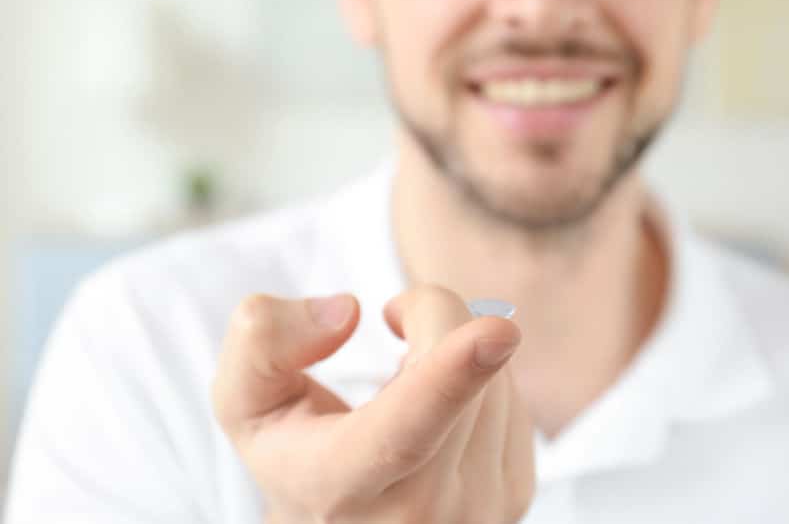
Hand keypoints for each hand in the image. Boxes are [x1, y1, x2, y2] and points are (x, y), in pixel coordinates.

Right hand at [212, 284, 535, 522]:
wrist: (337, 517)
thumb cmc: (293, 449)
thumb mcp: (245, 396)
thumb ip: (263, 340)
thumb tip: (348, 313)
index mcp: (338, 486)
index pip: (400, 431)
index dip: (450, 375)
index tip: (497, 329)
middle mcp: (417, 516)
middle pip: (459, 376)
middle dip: (433, 314)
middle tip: (394, 316)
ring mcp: (476, 514)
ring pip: (496, 380)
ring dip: (456, 348)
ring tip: (408, 378)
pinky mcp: (513, 496)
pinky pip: (514, 399)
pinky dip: (480, 377)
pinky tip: (441, 403)